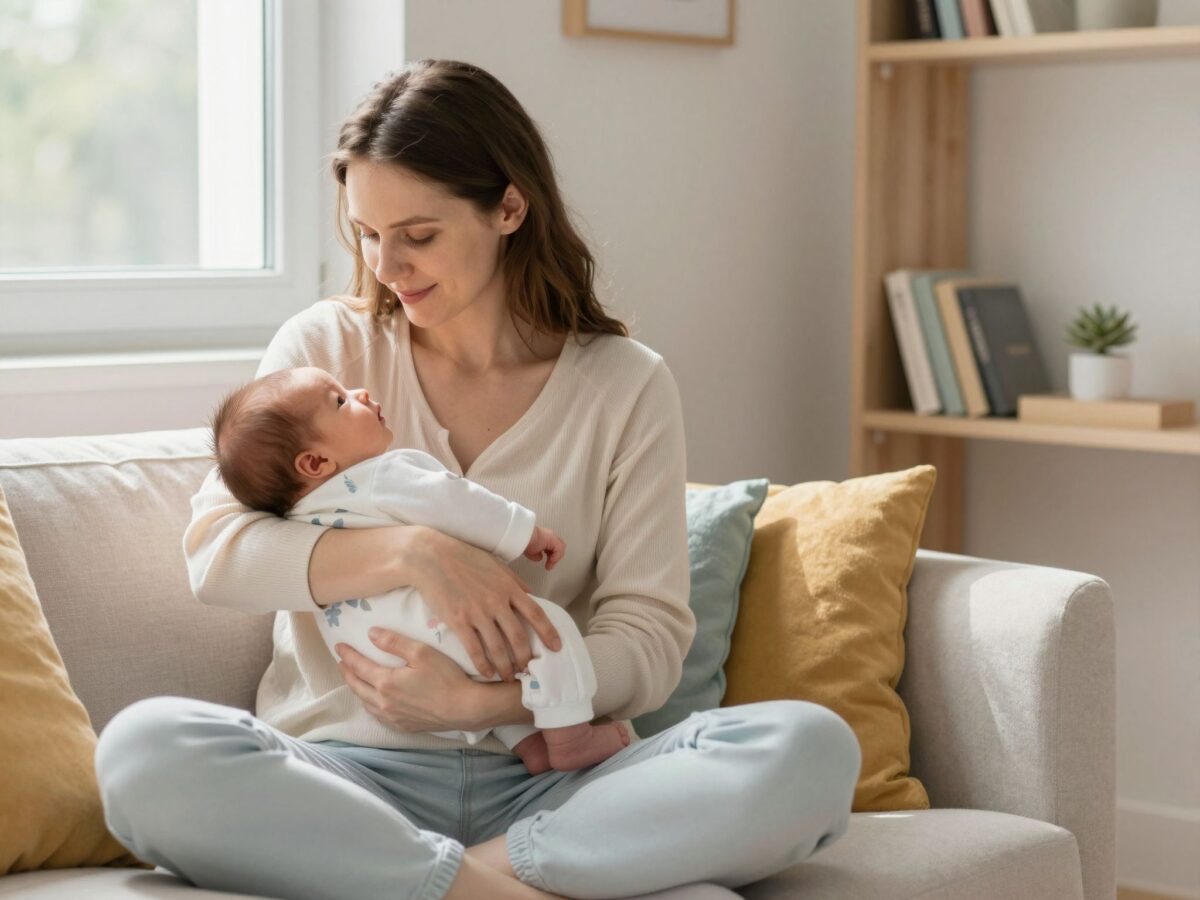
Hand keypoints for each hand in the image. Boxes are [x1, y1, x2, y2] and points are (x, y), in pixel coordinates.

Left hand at [334, 630, 479, 731]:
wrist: (464, 708)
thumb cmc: (446, 677)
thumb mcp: (421, 652)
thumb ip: (394, 642)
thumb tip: (370, 634)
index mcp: (386, 682)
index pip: (359, 666)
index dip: (347, 655)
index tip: (338, 646)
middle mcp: (384, 702)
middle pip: (357, 686)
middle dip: (346, 672)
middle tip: (341, 662)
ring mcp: (392, 717)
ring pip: (365, 703)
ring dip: (356, 689)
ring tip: (353, 679)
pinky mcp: (402, 726)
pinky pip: (377, 715)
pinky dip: (369, 705)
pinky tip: (372, 701)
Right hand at [409, 528, 561, 681]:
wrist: (431, 557)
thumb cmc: (465, 557)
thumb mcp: (496, 564)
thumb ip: (515, 581)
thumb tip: (531, 595)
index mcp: (508, 587)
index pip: (536, 613)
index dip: (548, 632)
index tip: (556, 647)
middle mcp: (497, 602)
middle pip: (519, 637)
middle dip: (526, 657)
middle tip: (528, 670)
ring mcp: (477, 612)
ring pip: (498, 647)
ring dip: (506, 666)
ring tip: (510, 677)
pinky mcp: (458, 621)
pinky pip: (475, 649)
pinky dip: (483, 665)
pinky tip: (487, 674)